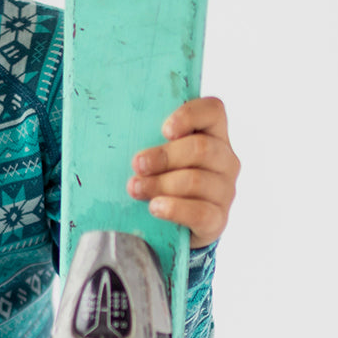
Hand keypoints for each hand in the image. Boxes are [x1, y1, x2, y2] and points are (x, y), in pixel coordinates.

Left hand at [127, 96, 239, 248]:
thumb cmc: (158, 180)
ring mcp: (224, 191)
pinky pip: (201, 212)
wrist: (168, 227)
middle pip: (201, 148)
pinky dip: (175, 209)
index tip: (164, 130)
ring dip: (160, 184)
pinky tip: (155, 207)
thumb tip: (113, 123)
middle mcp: (225, 160)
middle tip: (137, 164)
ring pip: (197, 180)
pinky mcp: (218, 219)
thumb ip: (147, 140)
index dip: (190, 115)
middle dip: (163, 156)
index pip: (213, 111)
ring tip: (135, 188)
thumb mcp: (154, 157)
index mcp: (212, 135)